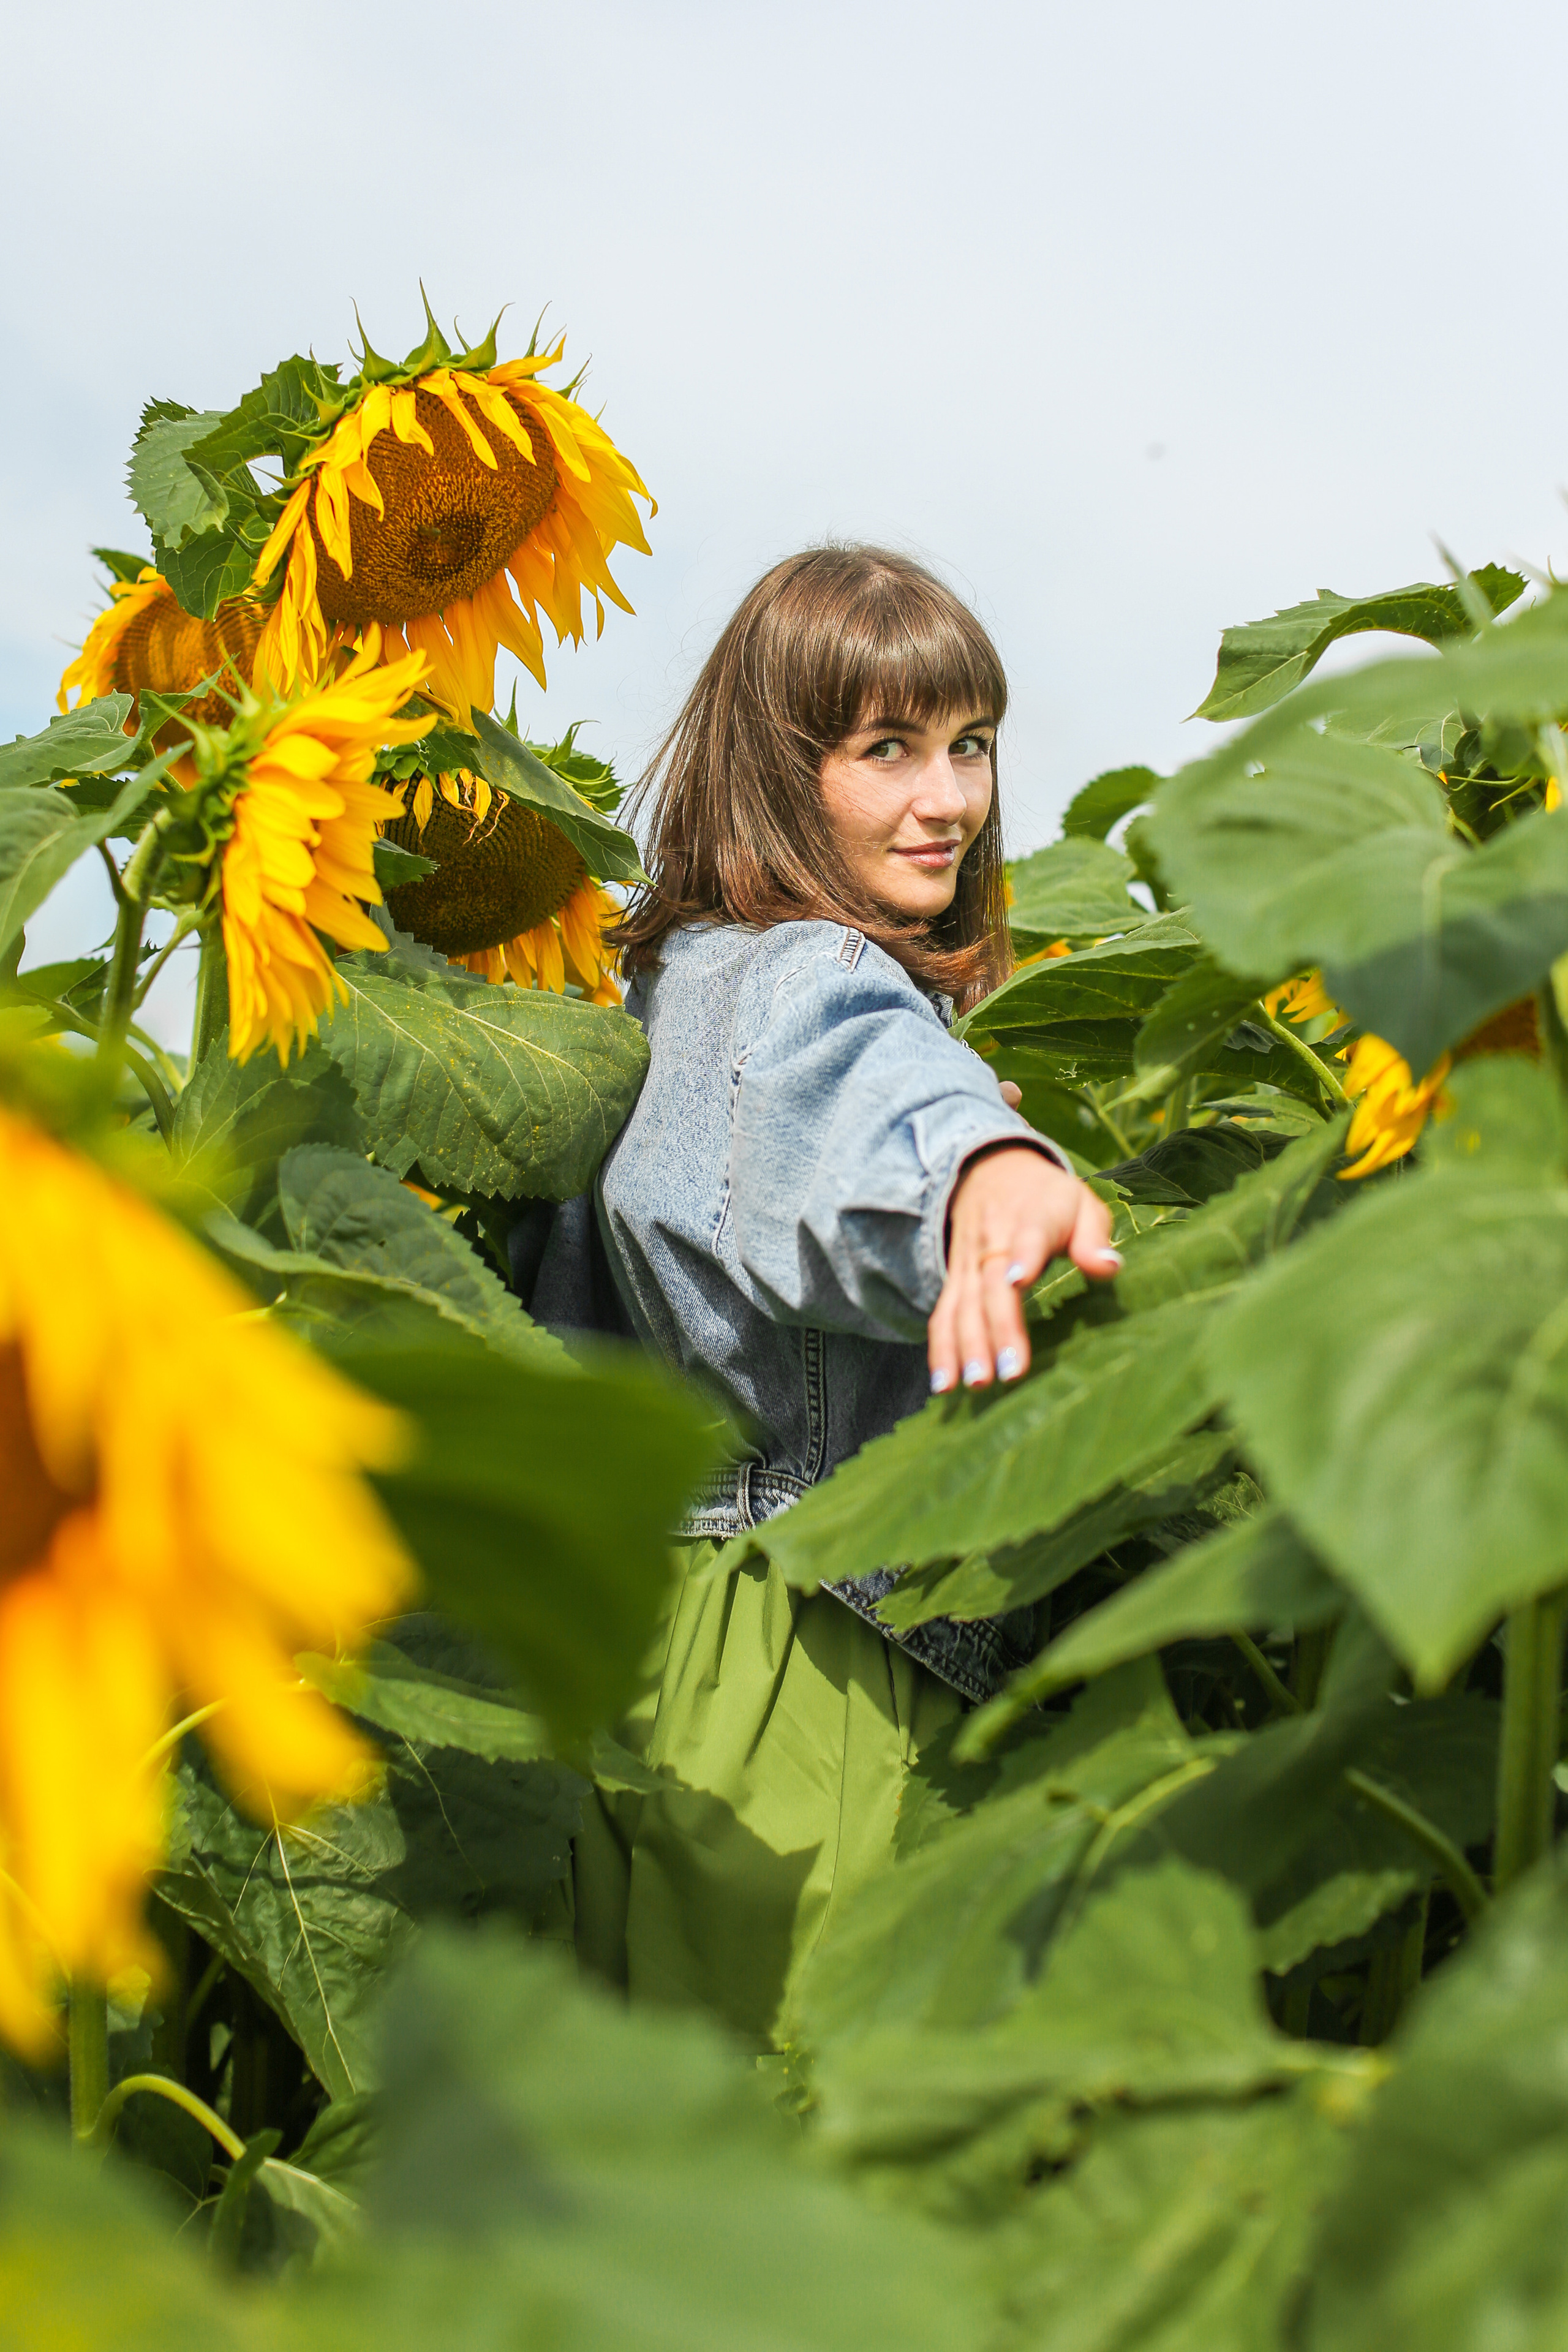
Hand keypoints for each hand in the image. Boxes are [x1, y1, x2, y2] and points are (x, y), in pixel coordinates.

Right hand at [928, 1146, 1119, 1392]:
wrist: (990, 1171)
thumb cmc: (1048, 1199)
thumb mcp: (1080, 1204)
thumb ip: (1093, 1237)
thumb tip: (1109, 1268)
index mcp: (1033, 1218)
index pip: (1028, 1236)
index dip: (1023, 1256)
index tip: (1019, 1279)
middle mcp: (993, 1243)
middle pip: (991, 1287)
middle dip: (998, 1329)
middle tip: (1010, 1372)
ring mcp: (969, 1265)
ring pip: (962, 1306)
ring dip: (965, 1346)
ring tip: (975, 1384)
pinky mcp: (955, 1282)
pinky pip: (943, 1316)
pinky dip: (940, 1349)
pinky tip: (944, 1384)